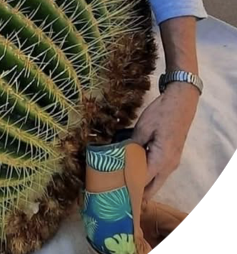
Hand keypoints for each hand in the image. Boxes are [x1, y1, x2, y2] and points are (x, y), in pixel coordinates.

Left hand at [131, 82, 198, 199]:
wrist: (181, 102)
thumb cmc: (162, 114)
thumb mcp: (143, 127)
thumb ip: (133, 145)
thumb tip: (122, 155)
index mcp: (161, 160)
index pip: (143, 181)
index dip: (129, 187)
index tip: (115, 192)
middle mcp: (169, 166)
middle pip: (152, 187)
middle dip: (138, 193)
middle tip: (120, 195)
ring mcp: (172, 161)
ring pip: (157, 180)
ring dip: (143, 183)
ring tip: (124, 183)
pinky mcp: (171, 155)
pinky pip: (159, 170)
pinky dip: (148, 173)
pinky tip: (134, 169)